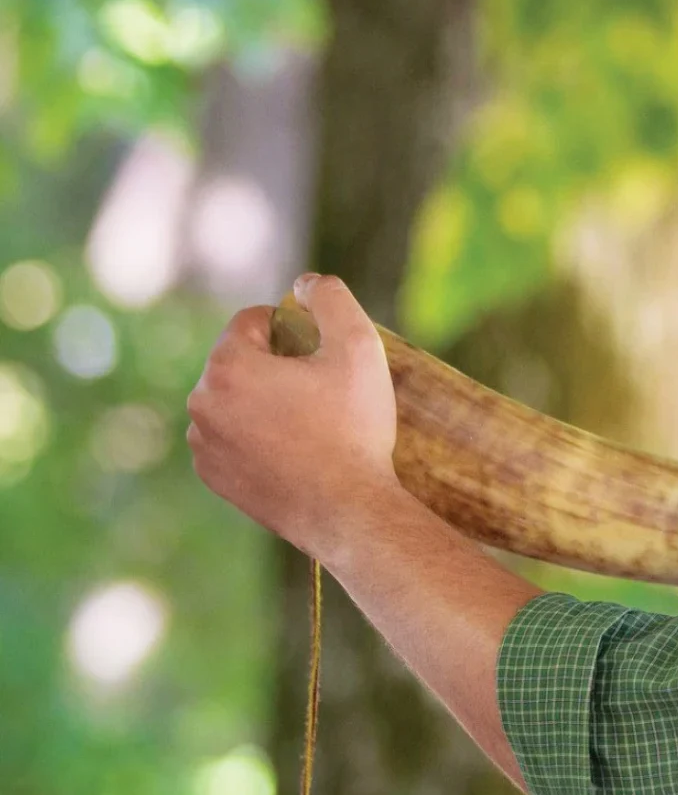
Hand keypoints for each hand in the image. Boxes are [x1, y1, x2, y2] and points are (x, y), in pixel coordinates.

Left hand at [186, 273, 400, 562]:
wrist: (348, 512)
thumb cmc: (355, 429)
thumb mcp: (359, 348)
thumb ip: (331, 299)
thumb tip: (305, 282)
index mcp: (227, 365)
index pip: (254, 321)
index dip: (295, 331)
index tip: (325, 359)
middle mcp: (200, 402)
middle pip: (241, 361)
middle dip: (277, 368)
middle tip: (323, 395)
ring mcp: (203, 443)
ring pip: (235, 400)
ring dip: (264, 403)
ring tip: (310, 427)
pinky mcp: (213, 477)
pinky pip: (230, 438)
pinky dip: (256, 438)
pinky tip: (295, 452)